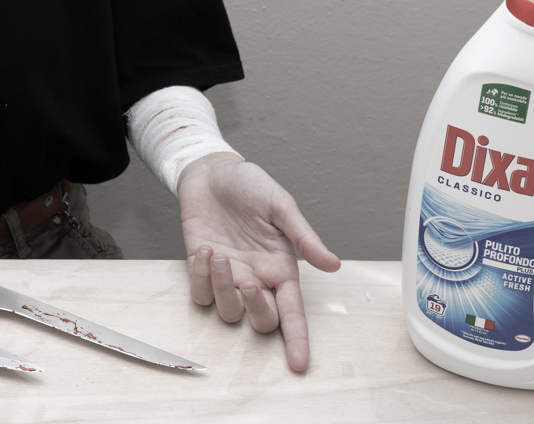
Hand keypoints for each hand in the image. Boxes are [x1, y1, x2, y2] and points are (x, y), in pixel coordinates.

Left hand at [179, 152, 340, 371]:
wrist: (211, 171)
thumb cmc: (250, 186)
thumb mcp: (281, 206)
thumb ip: (304, 237)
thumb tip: (333, 265)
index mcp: (281, 268)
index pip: (292, 312)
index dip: (297, 339)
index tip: (300, 364)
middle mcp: (256, 278)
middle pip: (262, 321)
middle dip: (258, 311)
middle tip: (251, 284)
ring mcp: (228, 276)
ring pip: (229, 311)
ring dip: (224, 288)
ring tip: (221, 253)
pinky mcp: (201, 268)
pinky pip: (200, 294)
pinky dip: (201, 278)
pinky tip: (206, 250)